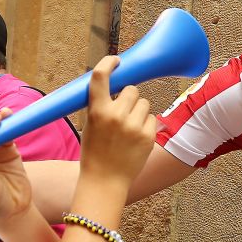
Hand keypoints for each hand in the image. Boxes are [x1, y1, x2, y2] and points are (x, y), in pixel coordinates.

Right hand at [79, 56, 155, 188]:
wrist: (104, 181)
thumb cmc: (94, 152)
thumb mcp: (90, 125)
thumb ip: (100, 105)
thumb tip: (113, 85)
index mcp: (97, 111)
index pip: (100, 76)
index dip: (109, 63)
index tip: (116, 60)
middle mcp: (116, 115)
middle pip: (132, 89)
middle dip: (128, 97)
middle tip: (123, 111)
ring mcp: (134, 126)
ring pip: (144, 103)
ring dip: (138, 111)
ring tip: (129, 128)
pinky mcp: (148, 136)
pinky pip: (152, 118)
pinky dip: (146, 125)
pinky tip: (136, 138)